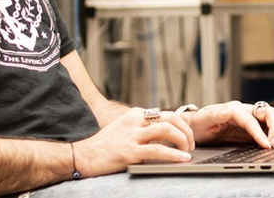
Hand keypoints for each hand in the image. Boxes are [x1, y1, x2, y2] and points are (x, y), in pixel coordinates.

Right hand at [73, 107, 194, 176]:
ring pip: (167, 130)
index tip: (187, 136)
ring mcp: (132, 135)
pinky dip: (174, 154)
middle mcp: (135, 121)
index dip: (181, 125)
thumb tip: (163, 134)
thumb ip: (141, 128)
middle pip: (170, 118)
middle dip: (186, 131)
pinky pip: (158, 150)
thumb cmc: (104, 145)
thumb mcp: (124, 129)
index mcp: (135, 114)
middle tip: (191, 144)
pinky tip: (182, 159)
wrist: (83, 155)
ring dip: (183, 141)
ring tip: (188, 151)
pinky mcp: (130, 151)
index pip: (166, 114)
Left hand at [184, 100, 273, 148]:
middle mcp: (244, 111)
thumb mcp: (202, 119)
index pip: (252, 120)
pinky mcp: (251, 127)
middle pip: (269, 112)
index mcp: (233, 109)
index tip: (266, 145)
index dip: (260, 133)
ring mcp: (249, 118)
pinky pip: (269, 126)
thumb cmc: (198, 123)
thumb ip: (214, 114)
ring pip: (273, 117)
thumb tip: (226, 112)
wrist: (195, 126)